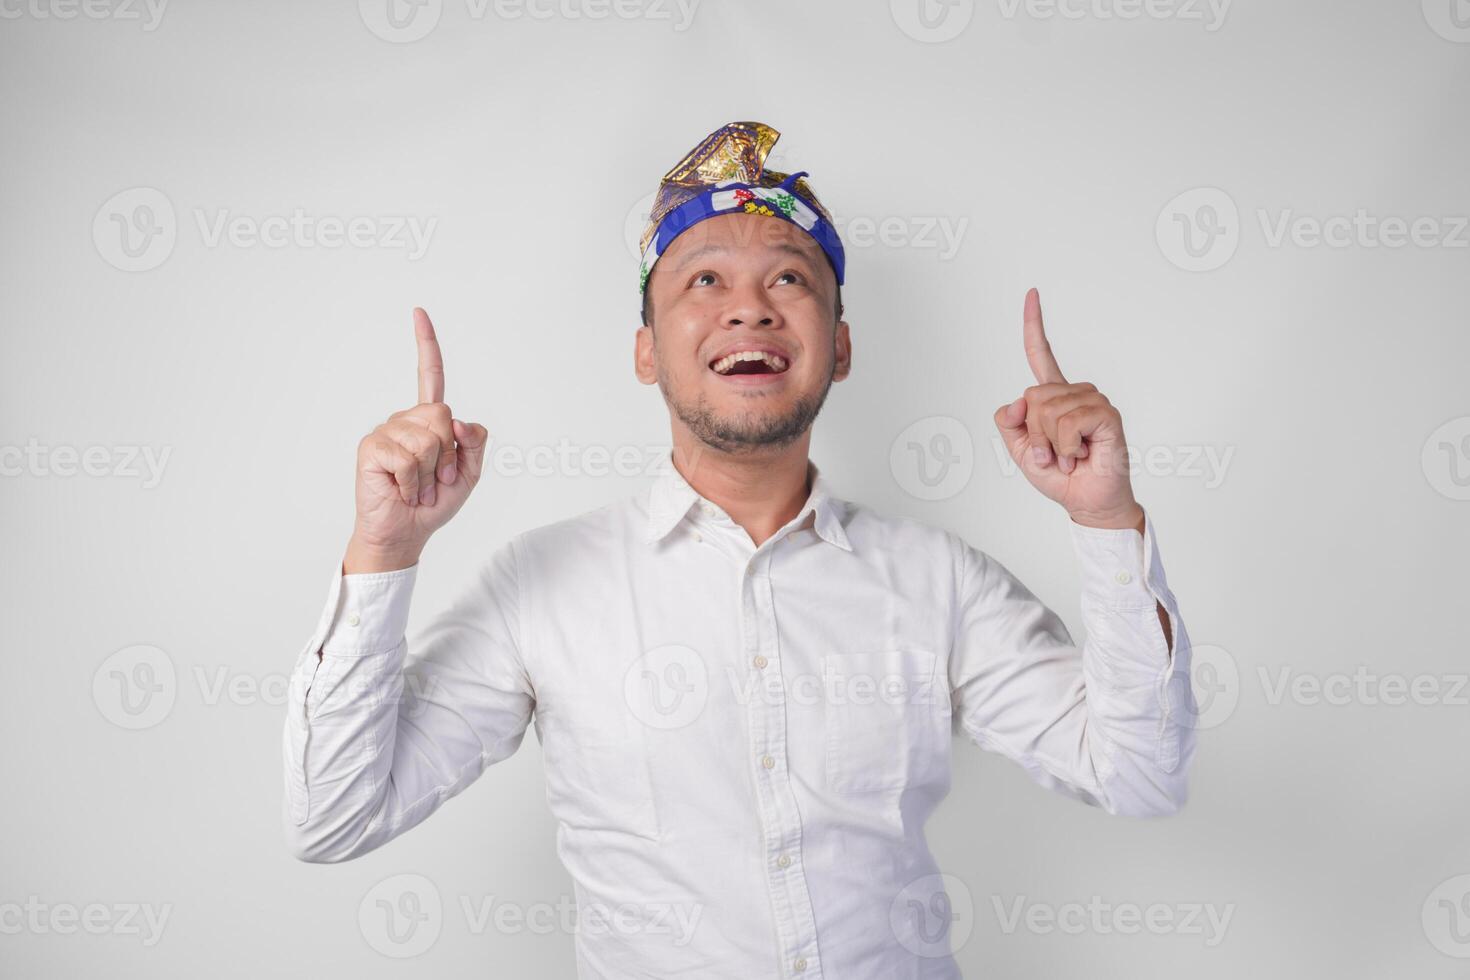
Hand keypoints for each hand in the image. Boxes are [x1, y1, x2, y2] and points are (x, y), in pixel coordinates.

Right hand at [345, 309, 489, 571]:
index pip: (429, 375)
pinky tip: (402, 490)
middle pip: (442, 416)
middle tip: (436, 479)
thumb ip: (474, 443)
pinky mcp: (372, 447)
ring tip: (417, 487)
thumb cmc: (434, 502)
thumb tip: (458, 421)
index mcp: (428, 421)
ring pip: (428, 439)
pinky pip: (408, 457)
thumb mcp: (469, 473)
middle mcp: (405, 419)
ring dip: (431, 473)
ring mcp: (386, 431)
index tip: (418, 312)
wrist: (406, 532)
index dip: (426, 344)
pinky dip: (414, 482)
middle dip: (449, 454)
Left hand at [992, 288, 1142, 530]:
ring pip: (1047, 410)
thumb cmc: (1059, 475)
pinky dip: (1066, 446)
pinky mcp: (1107, 415)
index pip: (1041, 354)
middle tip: (1054, 454)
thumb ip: (1008, 423)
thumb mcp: (1020, 451)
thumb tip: (1017, 399)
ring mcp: (1093, 401)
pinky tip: (1080, 455)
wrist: (1085, 502)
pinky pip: (1068, 422)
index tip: (1032, 293)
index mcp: (1054, 396)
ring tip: (1069, 457)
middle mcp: (1075, 393)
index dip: (1034, 325)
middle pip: (1032, 396)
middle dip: (1034, 434)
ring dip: (1051, 444)